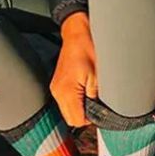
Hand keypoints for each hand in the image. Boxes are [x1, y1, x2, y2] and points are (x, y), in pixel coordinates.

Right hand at [50, 11, 97, 126]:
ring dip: (79, 109)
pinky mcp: (56, 85)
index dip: (90, 120)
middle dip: (84, 116)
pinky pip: (65, 103)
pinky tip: (83, 91)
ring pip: (67, 112)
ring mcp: (55, 89)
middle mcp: (58, 92)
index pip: (77, 121)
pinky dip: (74, 102)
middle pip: (71, 119)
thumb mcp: (98, 76)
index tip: (99, 113)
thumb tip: (98, 113)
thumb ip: (96, 98)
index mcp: (67, 92)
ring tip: (90, 96)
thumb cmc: (88, 50)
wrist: (76, 34)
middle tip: (97, 105)